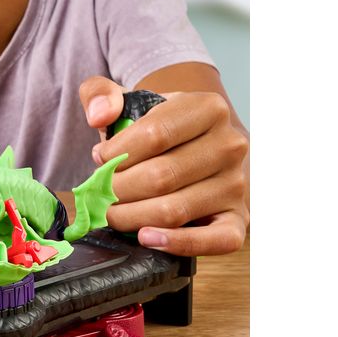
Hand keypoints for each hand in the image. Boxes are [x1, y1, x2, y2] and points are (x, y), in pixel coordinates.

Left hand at [80, 73, 248, 255]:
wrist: (201, 144)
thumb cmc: (161, 125)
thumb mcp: (131, 99)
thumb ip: (102, 93)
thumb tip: (99, 116)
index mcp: (208, 108)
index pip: (155, 133)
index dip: (118, 152)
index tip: (99, 159)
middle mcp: (230, 146)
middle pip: (162, 176)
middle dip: (118, 189)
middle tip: (98, 193)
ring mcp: (237, 184)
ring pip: (176, 209)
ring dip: (133, 217)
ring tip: (110, 213)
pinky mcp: (238, 219)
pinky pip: (215, 241)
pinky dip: (178, 243)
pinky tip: (147, 237)